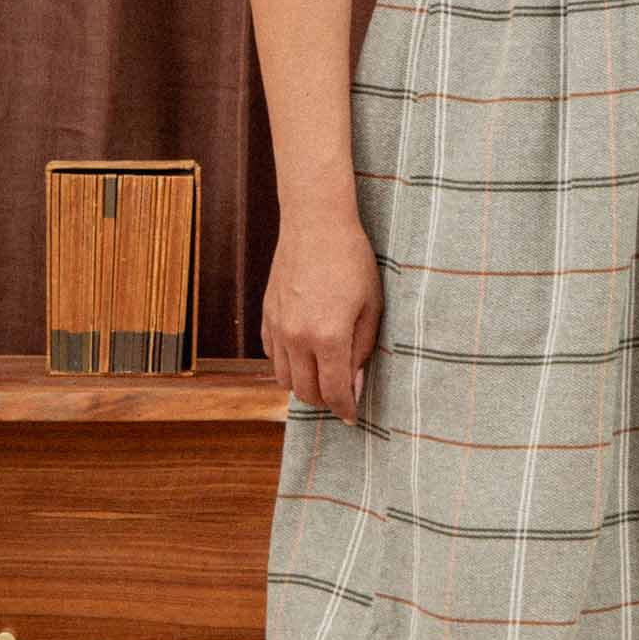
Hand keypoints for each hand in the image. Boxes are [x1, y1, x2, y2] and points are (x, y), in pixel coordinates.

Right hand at [263, 208, 381, 423]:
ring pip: (284, 379)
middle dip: (325, 401)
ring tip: (323, 379)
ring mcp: (278, 327)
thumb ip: (362, 349)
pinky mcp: (267, 316)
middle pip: (306, 392)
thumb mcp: (371, 306)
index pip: (334, 391)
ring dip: (304, 386)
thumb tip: (355, 383)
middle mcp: (297, 338)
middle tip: (341, 397)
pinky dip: (287, 365)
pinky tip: (305, 356)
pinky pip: (272, 356)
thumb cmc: (351, 261)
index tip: (352, 415)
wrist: (315, 224)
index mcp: (328, 337)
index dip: (345, 408)